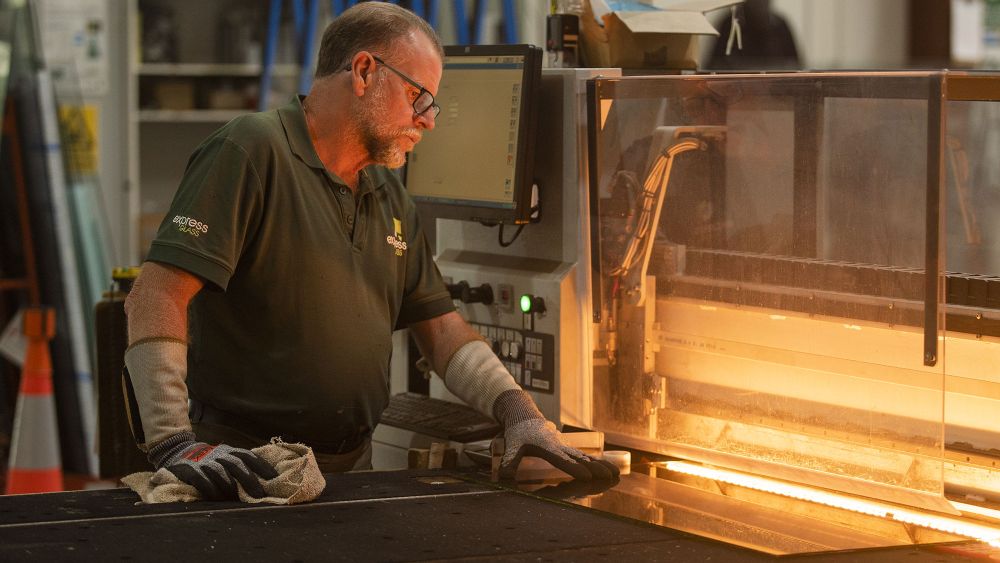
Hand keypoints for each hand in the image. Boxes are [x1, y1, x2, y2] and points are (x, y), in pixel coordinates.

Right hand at [150, 433, 278, 500]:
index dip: (262, 466)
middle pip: (237, 464)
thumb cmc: (209, 461)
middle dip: (250, 480)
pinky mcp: (189, 469)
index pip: (249, 456)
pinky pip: (201, 479)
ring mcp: (203, 461)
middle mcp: (218, 454)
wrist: (178, 452)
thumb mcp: (225, 458)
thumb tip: (264, 482)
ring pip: (220, 472)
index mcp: (229, 451)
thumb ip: (241, 467)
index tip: (274, 479)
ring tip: (238, 499)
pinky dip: (209, 488)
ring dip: (230, 486)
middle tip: (259, 495)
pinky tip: (216, 497)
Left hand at [500, 419, 619, 481]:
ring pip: (585, 457)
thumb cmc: (518, 431)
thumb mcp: (511, 446)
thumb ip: (509, 463)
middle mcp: (559, 445)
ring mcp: (564, 445)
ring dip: (600, 465)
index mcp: (548, 446)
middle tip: (612, 476)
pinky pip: (582, 456)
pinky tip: (606, 468)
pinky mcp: (565, 446)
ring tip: (616, 474)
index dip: (575, 469)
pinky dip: (595, 462)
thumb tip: (504, 479)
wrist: (523, 413)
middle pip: (581, 459)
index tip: (588, 477)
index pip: (563, 460)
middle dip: (597, 468)